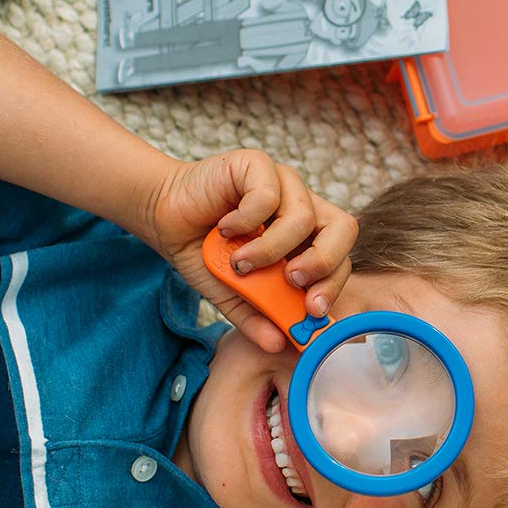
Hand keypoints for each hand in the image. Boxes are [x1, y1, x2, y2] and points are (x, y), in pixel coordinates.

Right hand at [142, 150, 357, 351]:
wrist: (164, 218)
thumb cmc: (203, 252)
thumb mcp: (232, 295)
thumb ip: (257, 316)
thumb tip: (280, 343)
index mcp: (305, 238)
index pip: (340, 258)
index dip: (333, 284)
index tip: (310, 310)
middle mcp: (300, 206)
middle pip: (343, 229)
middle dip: (322, 263)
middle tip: (291, 280)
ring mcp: (282, 183)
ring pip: (303, 217)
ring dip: (270, 249)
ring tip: (240, 262)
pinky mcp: (257, 165)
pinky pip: (268, 195)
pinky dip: (245, 220)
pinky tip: (224, 228)